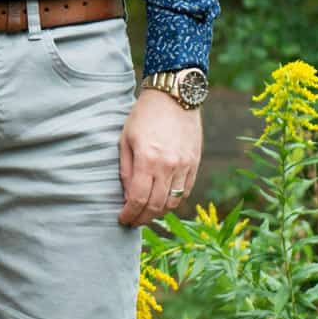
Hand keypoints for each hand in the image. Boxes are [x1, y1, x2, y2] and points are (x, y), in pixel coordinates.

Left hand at [118, 89, 202, 225]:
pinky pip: (186, 191)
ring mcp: (185, 166)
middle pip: (156, 206)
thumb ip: (126, 170)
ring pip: (173, 202)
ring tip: (147, 213)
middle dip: (143, 218)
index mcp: (147, 160)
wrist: (174, 97)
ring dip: (159, 212)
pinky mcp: (195, 163)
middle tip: (133, 221)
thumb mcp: (125, 140)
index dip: (130, 214)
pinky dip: (174, 201)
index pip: (138, 199)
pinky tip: (163, 201)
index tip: (123, 219)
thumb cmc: (144, 116)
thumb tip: (128, 197)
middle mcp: (168, 166)